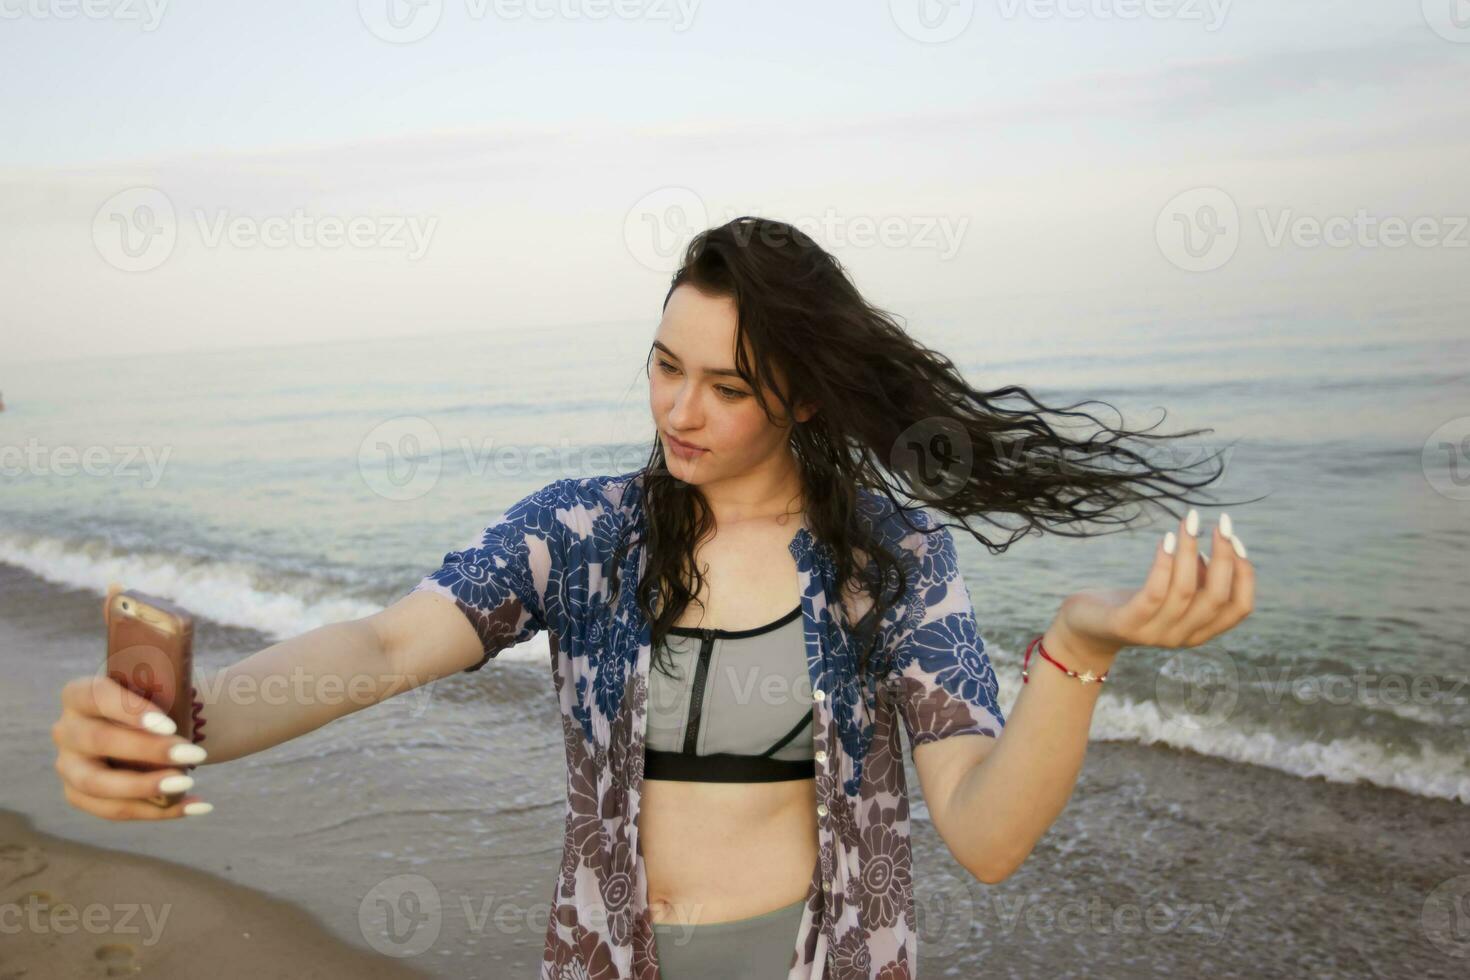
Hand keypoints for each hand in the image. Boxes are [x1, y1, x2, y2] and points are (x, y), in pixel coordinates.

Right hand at [52, 675, 212, 820]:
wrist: (154, 727)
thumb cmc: (159, 701)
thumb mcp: (162, 689)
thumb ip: (170, 694)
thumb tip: (190, 709)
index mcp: (80, 694)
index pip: (97, 696)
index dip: (130, 710)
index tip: (170, 725)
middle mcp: (66, 730)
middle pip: (99, 740)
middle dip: (149, 751)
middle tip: (194, 754)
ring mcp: (68, 766)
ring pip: (97, 783)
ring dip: (145, 787)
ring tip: (187, 784)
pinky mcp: (78, 795)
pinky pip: (113, 810)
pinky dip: (156, 811)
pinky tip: (196, 805)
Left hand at [1057, 509, 1254, 652]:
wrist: (1087, 627)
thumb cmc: (1134, 601)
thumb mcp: (1173, 591)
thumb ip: (1197, 578)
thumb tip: (1214, 552)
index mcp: (1201, 631)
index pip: (1240, 607)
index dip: (1244, 573)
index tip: (1236, 541)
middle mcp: (1182, 637)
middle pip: (1217, 597)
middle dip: (1223, 556)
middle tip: (1221, 523)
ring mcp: (1155, 634)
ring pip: (1185, 591)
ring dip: (1191, 550)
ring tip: (1190, 521)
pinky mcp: (1127, 625)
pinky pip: (1154, 592)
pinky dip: (1164, 563)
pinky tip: (1167, 539)